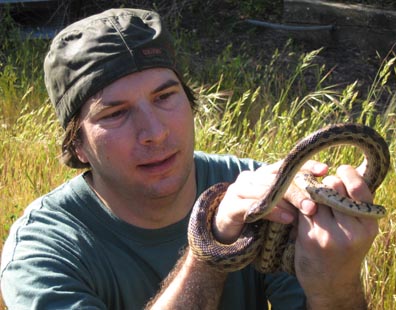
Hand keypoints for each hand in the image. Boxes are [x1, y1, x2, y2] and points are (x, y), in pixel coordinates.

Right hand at [212, 160, 327, 243]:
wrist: (226, 232)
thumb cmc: (257, 218)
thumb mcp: (279, 206)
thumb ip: (294, 200)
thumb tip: (323, 198)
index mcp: (263, 174)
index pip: (286, 165)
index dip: (305, 165)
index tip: (325, 170)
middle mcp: (251, 177)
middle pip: (277, 178)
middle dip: (299, 190)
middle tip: (316, 203)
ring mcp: (238, 189)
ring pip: (266, 190)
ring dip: (288, 201)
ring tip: (306, 211)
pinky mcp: (231, 205)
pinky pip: (253, 206)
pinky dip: (272, 212)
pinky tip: (287, 219)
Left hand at [295, 165, 377, 307]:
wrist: (331, 285)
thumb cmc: (345, 251)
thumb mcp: (359, 231)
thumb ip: (354, 205)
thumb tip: (345, 171)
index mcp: (368, 224)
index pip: (358, 188)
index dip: (347, 174)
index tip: (340, 171)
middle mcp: (352, 230)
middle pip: (333, 187)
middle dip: (326, 182)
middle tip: (322, 187)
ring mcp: (330, 234)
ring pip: (314, 195)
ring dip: (309, 191)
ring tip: (309, 194)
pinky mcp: (309, 237)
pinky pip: (301, 208)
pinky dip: (299, 203)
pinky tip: (299, 204)